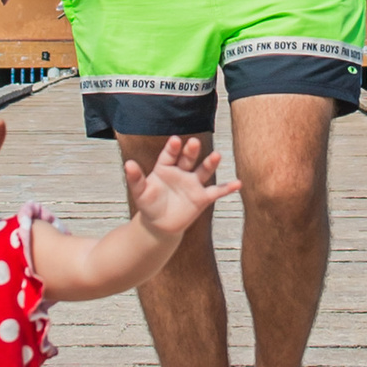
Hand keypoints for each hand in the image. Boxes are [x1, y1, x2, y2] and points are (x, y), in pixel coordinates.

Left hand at [120, 132, 242, 237]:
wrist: (159, 225)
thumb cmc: (149, 205)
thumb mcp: (140, 192)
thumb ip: (135, 178)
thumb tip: (128, 164)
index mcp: (165, 167)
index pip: (169, 155)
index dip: (173, 148)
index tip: (176, 140)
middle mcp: (181, 172)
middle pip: (188, 159)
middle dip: (191, 151)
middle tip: (194, 143)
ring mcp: (193, 184)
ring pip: (203, 171)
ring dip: (210, 164)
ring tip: (217, 156)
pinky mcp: (202, 198)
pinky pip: (216, 192)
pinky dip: (227, 188)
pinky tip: (238, 183)